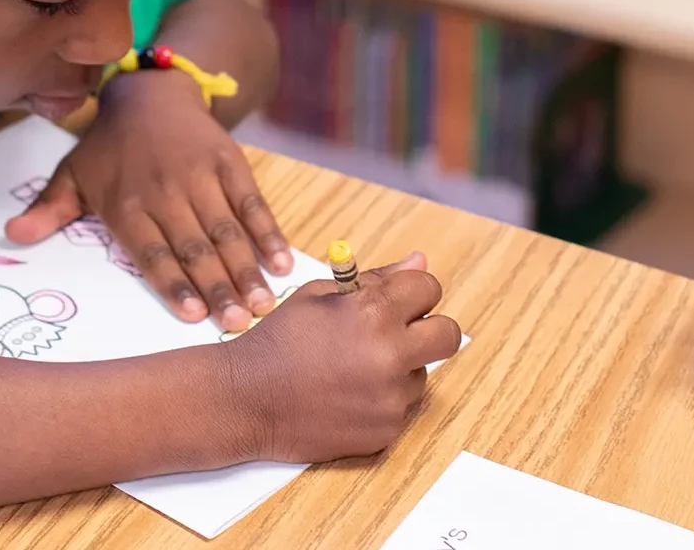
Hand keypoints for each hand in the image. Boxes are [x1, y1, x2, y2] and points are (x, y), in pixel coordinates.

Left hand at [6, 69, 292, 329]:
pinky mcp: (230, 162)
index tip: (194, 318)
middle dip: (219, 288)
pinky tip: (282, 262)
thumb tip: (12, 233)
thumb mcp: (72, 174)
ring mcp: (201, 175)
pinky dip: (269, 232)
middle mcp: (164, 190)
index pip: (152, 252)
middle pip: (194, 247)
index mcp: (125, 202)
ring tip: (264, 305)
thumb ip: (49, 209)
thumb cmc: (109, 147)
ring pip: (226, 230)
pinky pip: (252, 203)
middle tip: (239, 324)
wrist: (151, 92)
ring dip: (247, 269)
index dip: (174, 285)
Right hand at [223, 252, 460, 462]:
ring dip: (399, 367)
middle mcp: (390, 355)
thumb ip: (376, 279)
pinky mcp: (386, 431)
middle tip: (400, 332)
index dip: (413, 291)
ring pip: (421, 373)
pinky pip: (402, 406)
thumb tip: (419, 262)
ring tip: (352, 368)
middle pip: (448, 335)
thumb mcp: (319, 296)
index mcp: (374, 312)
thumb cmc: (278, 341)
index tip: (399, 300)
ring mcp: (390, 397)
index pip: (428, 288)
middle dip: (429, 328)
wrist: (245, 400)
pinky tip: (346, 395)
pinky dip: (383, 399)